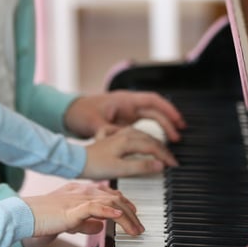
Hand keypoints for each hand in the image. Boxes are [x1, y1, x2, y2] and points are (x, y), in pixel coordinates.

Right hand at [22, 181, 142, 246]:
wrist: (23, 215)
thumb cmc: (43, 218)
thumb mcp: (69, 220)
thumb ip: (85, 222)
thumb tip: (100, 226)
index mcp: (80, 191)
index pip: (109, 194)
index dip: (125, 203)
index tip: (135, 215)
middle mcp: (81, 191)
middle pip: (114, 198)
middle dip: (131, 214)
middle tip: (140, 227)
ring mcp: (77, 199)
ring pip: (109, 203)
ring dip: (126, 217)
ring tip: (135, 229)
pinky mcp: (71, 210)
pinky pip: (94, 207)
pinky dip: (108, 212)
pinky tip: (118, 217)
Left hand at [63, 90, 185, 141]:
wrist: (67, 113)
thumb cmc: (80, 114)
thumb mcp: (95, 126)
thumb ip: (111, 134)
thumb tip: (131, 146)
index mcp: (124, 100)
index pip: (152, 102)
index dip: (167, 112)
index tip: (177, 124)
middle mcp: (127, 104)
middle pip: (154, 109)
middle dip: (169, 120)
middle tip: (180, 135)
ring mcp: (126, 111)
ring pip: (150, 116)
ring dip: (163, 125)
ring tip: (175, 138)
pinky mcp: (123, 119)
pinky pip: (143, 122)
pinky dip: (153, 129)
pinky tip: (158, 139)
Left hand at [80, 125, 177, 179]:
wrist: (74, 161)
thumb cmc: (94, 165)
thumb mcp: (119, 170)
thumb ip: (140, 167)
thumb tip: (159, 165)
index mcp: (128, 140)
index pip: (153, 146)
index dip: (165, 156)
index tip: (174, 166)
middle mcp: (124, 134)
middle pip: (150, 139)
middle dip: (163, 149)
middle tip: (172, 161)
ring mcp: (117, 134)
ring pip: (141, 135)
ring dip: (153, 142)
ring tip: (161, 151)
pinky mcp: (111, 138)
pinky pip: (131, 135)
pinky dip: (140, 139)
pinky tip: (139, 141)